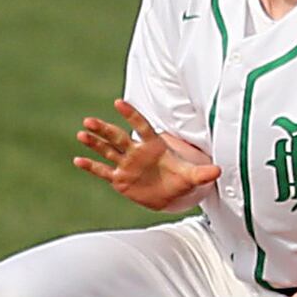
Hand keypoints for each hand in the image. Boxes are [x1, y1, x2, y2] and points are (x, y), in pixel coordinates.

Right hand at [73, 99, 220, 210]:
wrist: (170, 193)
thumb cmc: (180, 178)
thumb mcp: (192, 177)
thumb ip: (203, 173)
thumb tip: (218, 170)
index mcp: (153, 146)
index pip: (141, 126)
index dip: (131, 115)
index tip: (119, 103)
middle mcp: (136, 152)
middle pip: (118, 137)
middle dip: (104, 129)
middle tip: (89, 120)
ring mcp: (126, 165)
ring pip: (107, 151)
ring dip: (94, 143)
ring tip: (81, 134)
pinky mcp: (120, 179)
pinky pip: (103, 171)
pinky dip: (91, 166)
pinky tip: (78, 160)